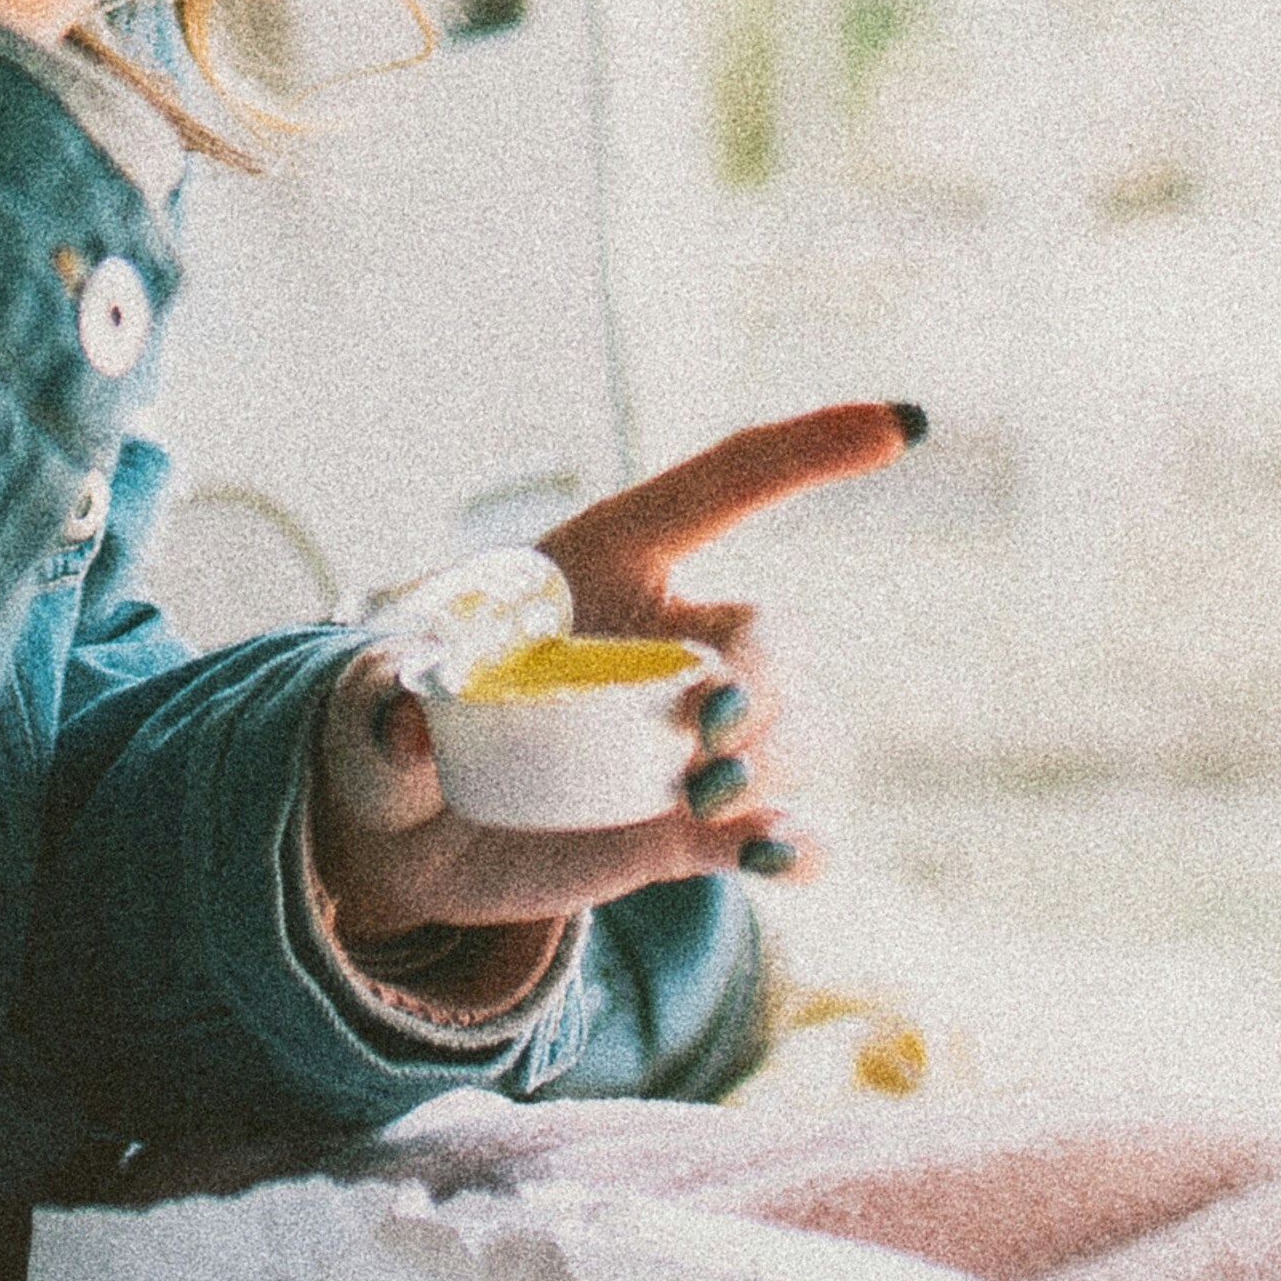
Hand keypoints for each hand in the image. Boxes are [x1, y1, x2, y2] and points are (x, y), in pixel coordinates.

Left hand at [311, 404, 921, 959]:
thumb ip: (392, 702)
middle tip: (702, 733)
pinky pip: (790, 829)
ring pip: (799, 731)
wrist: (405, 838)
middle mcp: (673, 639)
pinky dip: (803, 844)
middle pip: (776, 635)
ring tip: (703, 799)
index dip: (815, 447)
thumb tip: (411, 724)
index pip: (731, 483)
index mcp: (609, 561)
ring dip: (778, 760)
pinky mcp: (697, 829)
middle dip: (765, 677)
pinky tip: (773, 856)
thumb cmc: (392, 732)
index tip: (905, 424)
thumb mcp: (375, 700)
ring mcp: (694, 739)